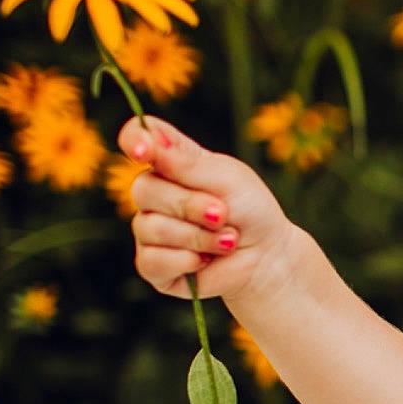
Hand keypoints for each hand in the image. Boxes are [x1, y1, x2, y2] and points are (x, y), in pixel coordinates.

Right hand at [119, 117, 297, 304]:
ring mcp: (150, 231)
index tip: (144, 152)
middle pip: (142, 189)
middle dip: (189, 205)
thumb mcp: (226, 178)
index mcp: (170, 162)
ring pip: (150, 228)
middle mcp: (154, 194)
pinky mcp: (153, 265)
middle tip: (223, 214)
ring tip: (226, 241)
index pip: (137, 138)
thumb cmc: (250, 210)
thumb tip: (148, 143)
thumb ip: (186, 164)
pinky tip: (206, 260)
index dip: (134, 140)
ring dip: (197, 237)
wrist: (267, 256)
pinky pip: (152, 261)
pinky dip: (187, 261)